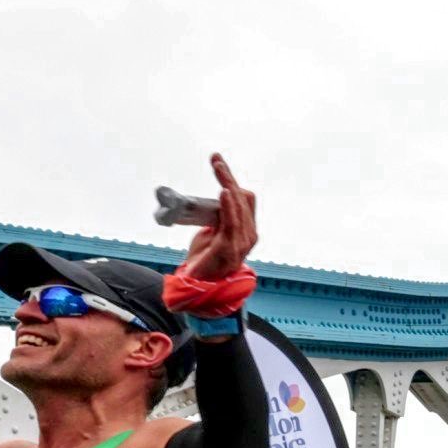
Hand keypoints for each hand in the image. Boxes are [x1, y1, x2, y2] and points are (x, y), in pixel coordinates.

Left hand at [178, 153, 260, 281]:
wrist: (199, 286)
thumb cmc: (204, 260)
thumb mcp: (210, 232)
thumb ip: (217, 218)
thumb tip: (213, 201)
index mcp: (245, 229)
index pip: (244, 198)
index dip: (231, 178)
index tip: (217, 161)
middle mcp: (248, 234)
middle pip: (243, 197)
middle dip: (228, 176)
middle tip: (215, 160)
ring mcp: (241, 242)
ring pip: (239, 206)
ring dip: (227, 184)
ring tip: (218, 169)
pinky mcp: (229, 249)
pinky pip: (231, 223)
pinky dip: (229, 206)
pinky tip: (224, 193)